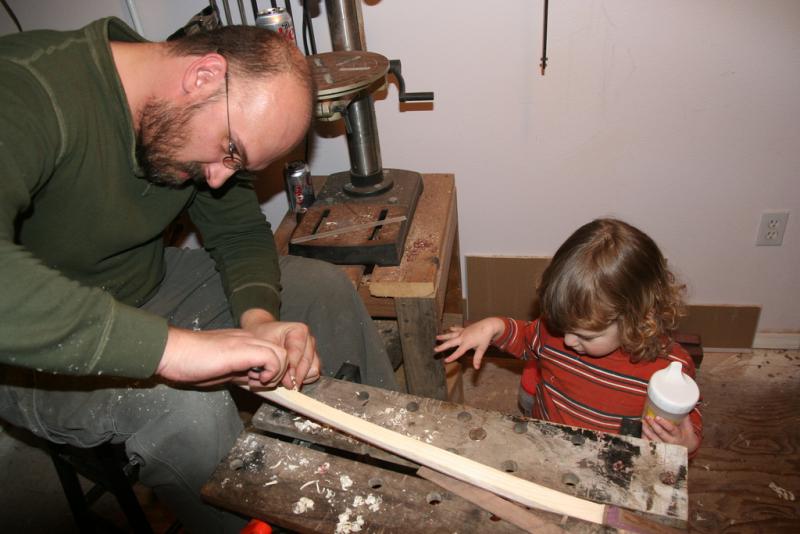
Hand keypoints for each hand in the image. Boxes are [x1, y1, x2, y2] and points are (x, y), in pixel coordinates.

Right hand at [157, 327, 287, 386]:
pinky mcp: (243, 349)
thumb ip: (241, 372)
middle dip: (277, 373)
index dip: (273, 371)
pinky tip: (253, 381)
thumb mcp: (223, 369)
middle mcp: (249, 338)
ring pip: (283, 354)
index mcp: (244, 342)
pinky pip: (273, 358)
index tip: (259, 384)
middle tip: (259, 384)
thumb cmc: (190, 362)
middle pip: (283, 352)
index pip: (273, 353)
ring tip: (255, 383)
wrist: (172, 352)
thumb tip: (253, 381)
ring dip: (274, 374)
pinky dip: (270, 373)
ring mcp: (247, 342)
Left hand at [240, 309, 320, 388]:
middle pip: (307, 362)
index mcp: (299, 330)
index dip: (290, 368)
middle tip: (283, 383)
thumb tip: (290, 383)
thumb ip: (277, 363)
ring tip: (285, 379)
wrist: (262, 335)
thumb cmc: (262, 338)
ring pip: (313, 370)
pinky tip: (290, 377)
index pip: (297, 352)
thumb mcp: (265, 347)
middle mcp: (309, 339)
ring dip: (299, 378)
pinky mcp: (313, 360)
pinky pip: (313, 374)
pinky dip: (303, 379)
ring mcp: (312, 350)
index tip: (284, 380)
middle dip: (295, 375)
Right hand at [433, 317, 504, 368]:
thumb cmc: (485, 338)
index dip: (452, 357)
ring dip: (444, 336)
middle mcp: (463, 337)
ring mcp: (463, 332)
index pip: (458, 352)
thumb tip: (476, 368)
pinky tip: (449, 328)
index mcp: (467, 343)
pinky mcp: (465, 328)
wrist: (488, 325)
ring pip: (451, 334)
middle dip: (442, 346)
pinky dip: (453, 328)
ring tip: (436, 337)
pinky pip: (457, 329)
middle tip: (435, 349)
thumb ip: (477, 358)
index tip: (445, 360)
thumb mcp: (482, 349)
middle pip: (451, 342)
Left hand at [641, 415, 699, 453]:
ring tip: (642, 422)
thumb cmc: (687, 435)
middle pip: (661, 433)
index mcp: (678, 435)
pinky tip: (641, 432)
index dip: (664, 423)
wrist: (687, 447)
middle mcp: (671, 442)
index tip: (657, 417)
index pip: (671, 429)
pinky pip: (650, 444)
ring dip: (646, 431)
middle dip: (653, 425)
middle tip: (648, 417)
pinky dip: (644, 438)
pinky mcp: (659, 448)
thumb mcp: (688, 427)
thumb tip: (681, 405)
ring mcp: (664, 446)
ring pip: (654, 439)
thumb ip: (684, 417)